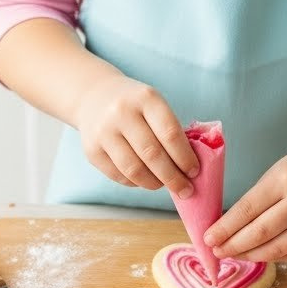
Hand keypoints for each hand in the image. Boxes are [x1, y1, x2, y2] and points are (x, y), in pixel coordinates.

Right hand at [73, 72, 197, 197]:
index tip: (195, 172)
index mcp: (146, 98)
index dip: (185, 157)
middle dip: (173, 178)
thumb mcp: (154, 104)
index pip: (170, 134)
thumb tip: (189, 169)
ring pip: (134, 170)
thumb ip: (170, 130)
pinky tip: (145, 179)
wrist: (94, 97)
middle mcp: (122, 113)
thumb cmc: (135, 106)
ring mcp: (103, 132)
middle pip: (152, 155)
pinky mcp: (92, 150)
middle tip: (185, 190)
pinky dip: (136, 183)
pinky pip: (119, 176)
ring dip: (154, 183)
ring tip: (164, 185)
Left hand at [204, 140, 286, 262]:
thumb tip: (227, 228)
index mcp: (284, 180)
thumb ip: (256, 199)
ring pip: (277, 248)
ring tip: (235, 255)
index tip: (208, 238)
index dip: (225, 227)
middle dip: (234, 245)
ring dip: (252, 255)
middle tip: (218, 251)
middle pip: (261, 232)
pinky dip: (274, 256)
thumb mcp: (276, 173)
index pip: (247, 209)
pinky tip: (259, 255)